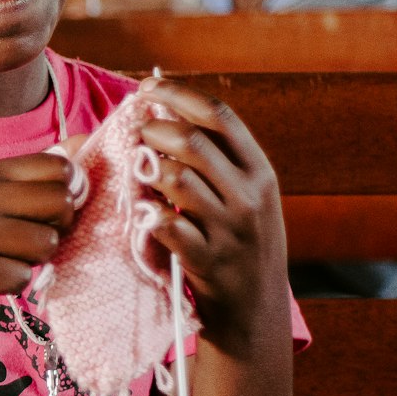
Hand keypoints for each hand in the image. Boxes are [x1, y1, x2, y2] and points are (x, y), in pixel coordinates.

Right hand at [0, 153, 77, 331]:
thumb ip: (30, 175)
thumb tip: (85, 141)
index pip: (56, 166)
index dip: (66, 191)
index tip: (48, 209)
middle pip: (60, 202)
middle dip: (55, 228)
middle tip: (27, 240)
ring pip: (46, 243)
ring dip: (32, 261)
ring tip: (1, 261)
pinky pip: (22, 278)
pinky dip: (11, 285)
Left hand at [136, 77, 286, 346]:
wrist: (255, 308)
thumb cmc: (239, 242)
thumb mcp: (246, 196)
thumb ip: (217, 160)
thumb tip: (164, 112)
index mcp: (260, 171)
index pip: (219, 116)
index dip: (178, 94)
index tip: (147, 87)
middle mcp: (249, 195)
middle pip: (194, 141)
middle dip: (154, 129)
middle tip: (136, 132)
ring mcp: (229, 228)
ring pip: (176, 178)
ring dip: (147, 168)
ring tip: (138, 170)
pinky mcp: (207, 259)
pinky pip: (167, 224)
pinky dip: (148, 212)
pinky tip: (143, 211)